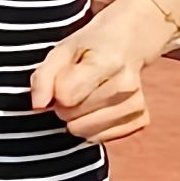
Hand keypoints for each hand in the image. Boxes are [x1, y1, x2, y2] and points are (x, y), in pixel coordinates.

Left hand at [29, 0, 174, 144]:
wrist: (128, 42)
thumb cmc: (90, 46)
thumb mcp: (62, 50)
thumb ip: (43, 77)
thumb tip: (38, 106)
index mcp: (107, 62)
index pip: (65, 96)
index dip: (56, 89)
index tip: (64, 77)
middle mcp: (126, 85)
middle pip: (74, 116)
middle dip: (66, 105)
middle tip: (76, 86)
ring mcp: (137, 104)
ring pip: (87, 132)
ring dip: (79, 119)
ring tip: (87, 96)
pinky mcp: (141, 120)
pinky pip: (102, 138)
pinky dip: (94, 127)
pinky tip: (99, 108)